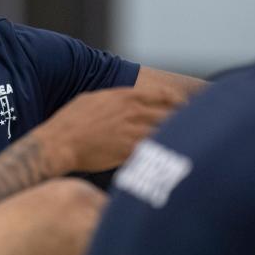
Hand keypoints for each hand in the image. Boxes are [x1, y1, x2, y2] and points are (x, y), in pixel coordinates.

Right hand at [34, 85, 185, 174]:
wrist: (59, 143)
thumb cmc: (71, 121)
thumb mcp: (93, 99)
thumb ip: (114, 98)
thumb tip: (124, 100)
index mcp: (125, 96)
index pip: (164, 96)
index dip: (179, 102)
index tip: (187, 108)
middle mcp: (133, 111)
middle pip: (170, 114)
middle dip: (185, 121)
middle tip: (195, 128)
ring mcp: (132, 131)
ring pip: (166, 132)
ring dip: (178, 138)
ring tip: (187, 144)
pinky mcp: (130, 150)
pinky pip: (154, 150)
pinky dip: (163, 154)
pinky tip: (169, 159)